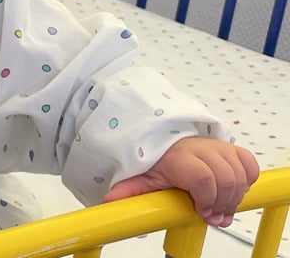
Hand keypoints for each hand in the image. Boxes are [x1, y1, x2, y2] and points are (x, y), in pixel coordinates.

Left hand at [102, 136, 258, 227]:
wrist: (166, 140)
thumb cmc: (157, 160)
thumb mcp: (142, 176)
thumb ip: (130, 191)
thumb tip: (110, 202)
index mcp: (177, 156)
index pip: (202, 176)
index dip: (207, 199)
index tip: (203, 213)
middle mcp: (199, 148)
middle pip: (225, 177)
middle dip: (223, 202)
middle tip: (214, 216)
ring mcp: (217, 146)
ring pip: (239, 172)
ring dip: (235, 196)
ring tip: (221, 208)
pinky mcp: (230, 147)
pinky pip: (248, 162)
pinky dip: (246, 178)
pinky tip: (232, 189)